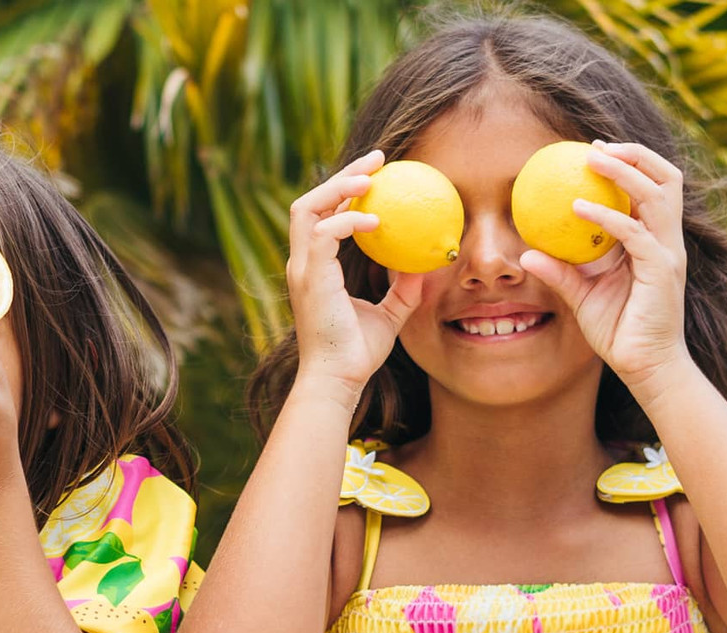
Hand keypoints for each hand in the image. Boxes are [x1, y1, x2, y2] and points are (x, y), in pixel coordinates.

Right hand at [287, 150, 424, 397]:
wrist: (338, 380)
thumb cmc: (357, 354)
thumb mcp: (388, 316)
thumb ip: (401, 290)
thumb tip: (423, 266)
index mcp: (315, 269)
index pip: (323, 216)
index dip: (346, 190)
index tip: (377, 174)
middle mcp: (303, 264)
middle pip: (310, 201)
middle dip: (341, 174)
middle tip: (378, 159)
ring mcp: (303, 270)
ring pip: (308, 207)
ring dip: (339, 186)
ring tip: (372, 177)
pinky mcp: (311, 277)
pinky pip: (325, 231)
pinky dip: (349, 220)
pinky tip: (377, 220)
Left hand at [519, 141, 691, 389]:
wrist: (644, 367)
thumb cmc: (618, 332)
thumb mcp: (582, 297)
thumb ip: (560, 273)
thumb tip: (527, 254)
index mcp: (653, 242)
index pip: (651, 189)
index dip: (629, 164)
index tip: (593, 152)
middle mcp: (667, 241)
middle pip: (665, 178)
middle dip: (635, 154)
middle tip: (595, 147)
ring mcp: (668, 253)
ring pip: (658, 193)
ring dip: (625, 171)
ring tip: (592, 159)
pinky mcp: (661, 270)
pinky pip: (634, 233)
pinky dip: (607, 217)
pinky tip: (578, 208)